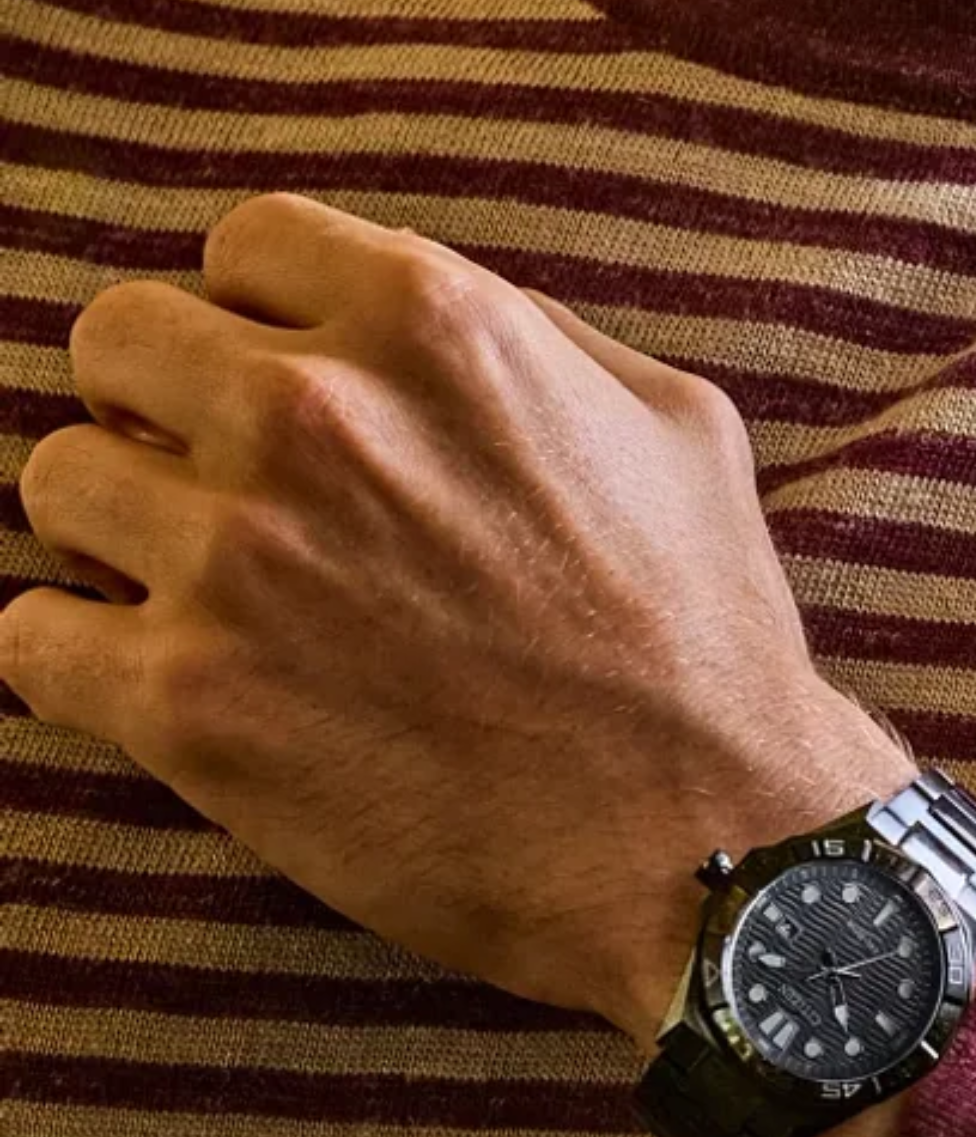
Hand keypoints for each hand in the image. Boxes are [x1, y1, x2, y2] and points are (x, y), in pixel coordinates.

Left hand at [1, 193, 916, 1053]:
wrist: (707, 850)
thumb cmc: (709, 650)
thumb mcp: (681, 436)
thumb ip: (547, 342)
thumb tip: (436, 320)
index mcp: (435, 329)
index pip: (245, 249)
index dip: (254, 320)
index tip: (269, 388)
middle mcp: (316, 419)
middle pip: (118, 347)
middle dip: (159, 412)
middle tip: (215, 493)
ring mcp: (240, 562)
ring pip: (56, 485)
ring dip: (114, 535)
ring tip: (192, 599)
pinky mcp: (191, 707)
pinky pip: (30, 640)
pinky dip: (72, 658)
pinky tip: (151, 683)